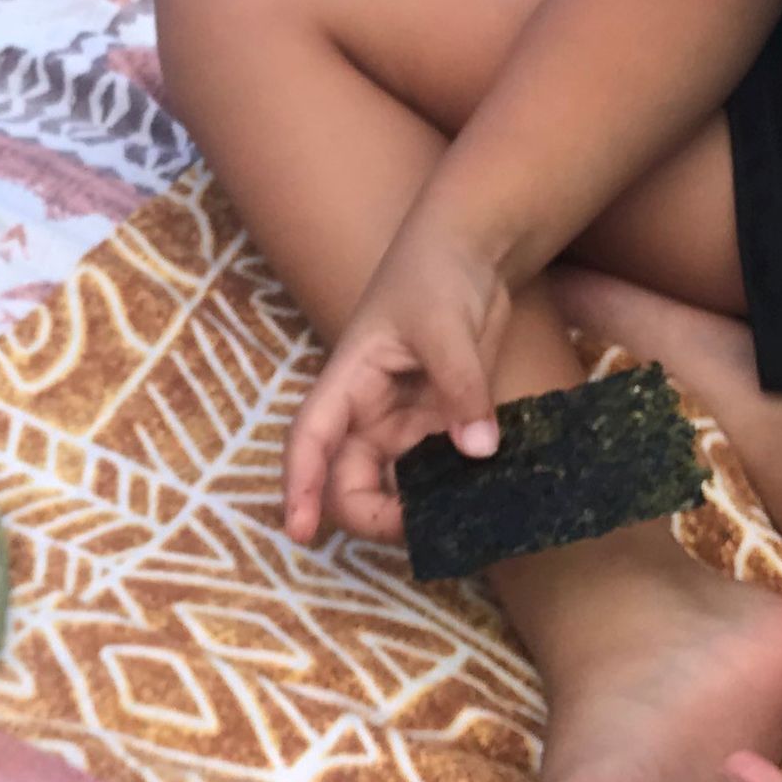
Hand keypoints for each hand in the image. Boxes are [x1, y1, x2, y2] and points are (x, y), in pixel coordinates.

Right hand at [283, 218, 519, 546]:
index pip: (311, 439)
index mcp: (350, 380)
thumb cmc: (438, 272)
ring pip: (398, 485)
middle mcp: (370, 409)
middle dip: (376, 515)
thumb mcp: (446, 325)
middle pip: (351, 480)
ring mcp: (407, 419)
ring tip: (462, 523)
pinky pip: (440, 471)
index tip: (300, 532)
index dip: (299, 486)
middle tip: (425, 531)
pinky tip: (482, 502)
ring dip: (420, 510)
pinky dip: (454, 491)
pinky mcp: (442, 422)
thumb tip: (478, 449)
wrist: (476, 249)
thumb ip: (461, 386)